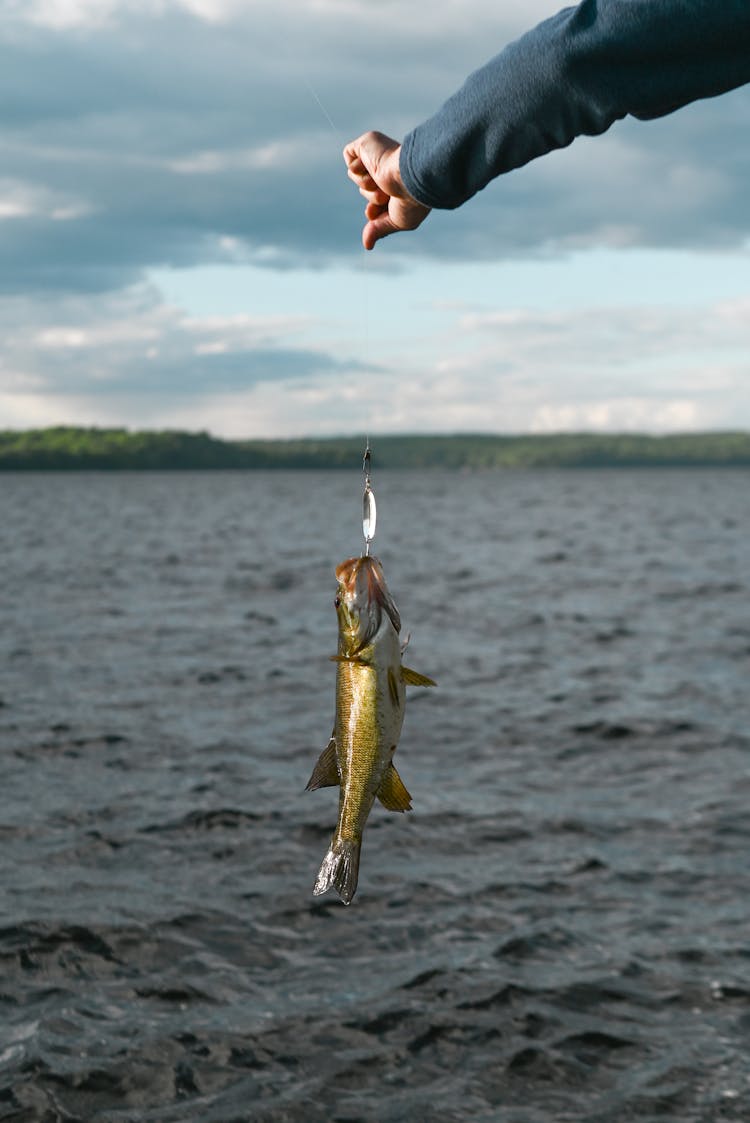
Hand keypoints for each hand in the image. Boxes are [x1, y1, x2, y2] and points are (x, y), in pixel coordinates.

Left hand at [343, 131, 430, 249]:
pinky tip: (373, 169)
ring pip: (355, 175)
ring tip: (382, 183)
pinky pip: (348, 157)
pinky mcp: (367, 143)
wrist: (412, 179)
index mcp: (397, 184)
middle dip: (371, 198)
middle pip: (364, 189)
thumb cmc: (412, 201)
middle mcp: (387, 168)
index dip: (372, 209)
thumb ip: (379, 229)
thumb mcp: (398, 221)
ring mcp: (377, 155)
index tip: (374, 212)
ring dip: (366, 186)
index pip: (374, 199)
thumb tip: (367, 245)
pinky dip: (357, 169)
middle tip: (385, 196)